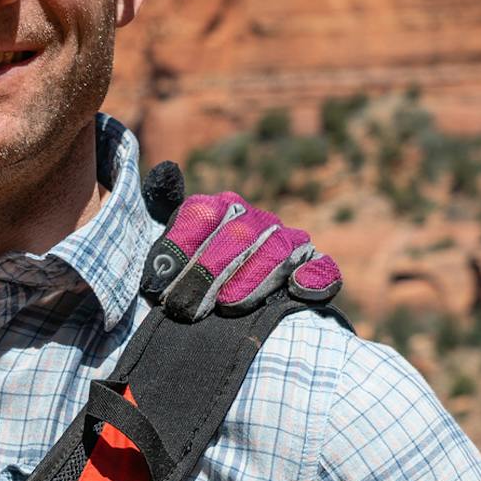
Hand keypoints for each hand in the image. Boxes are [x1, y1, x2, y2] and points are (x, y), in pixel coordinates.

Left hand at [138, 162, 343, 322]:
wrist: (217, 311)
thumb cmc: (185, 276)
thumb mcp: (166, 242)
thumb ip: (162, 205)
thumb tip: (167, 170)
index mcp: (218, 206)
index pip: (200, 214)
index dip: (179, 248)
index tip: (158, 285)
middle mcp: (255, 219)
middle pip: (237, 234)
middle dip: (208, 271)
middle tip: (184, 307)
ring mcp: (287, 242)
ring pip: (277, 250)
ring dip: (251, 279)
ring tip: (227, 306)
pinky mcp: (311, 269)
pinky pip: (322, 268)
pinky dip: (314, 277)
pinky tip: (297, 288)